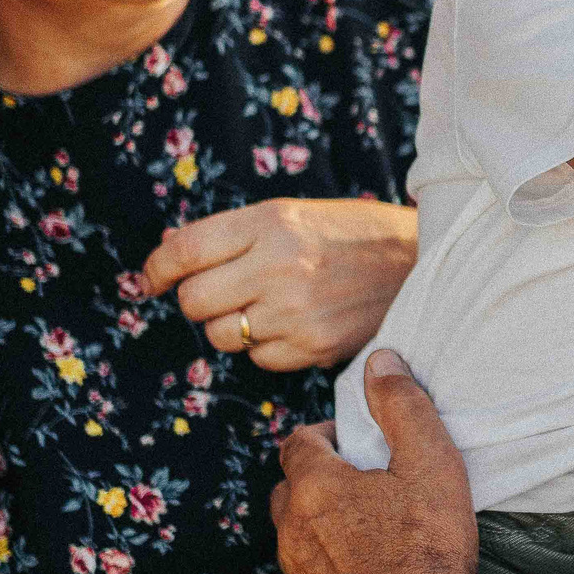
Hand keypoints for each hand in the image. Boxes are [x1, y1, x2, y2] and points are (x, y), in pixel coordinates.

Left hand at [141, 199, 415, 369]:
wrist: (421, 261)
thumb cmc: (350, 233)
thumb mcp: (290, 214)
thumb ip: (232, 235)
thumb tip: (165, 254)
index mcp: (270, 224)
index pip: (185, 251)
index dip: (157, 268)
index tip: (152, 278)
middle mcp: (280, 267)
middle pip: (195, 301)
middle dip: (198, 299)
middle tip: (220, 292)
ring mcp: (297, 312)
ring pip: (223, 336)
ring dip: (232, 325)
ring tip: (264, 307)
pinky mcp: (315, 347)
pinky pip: (259, 359)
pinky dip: (266, 347)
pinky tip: (293, 325)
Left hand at [272, 350, 481, 573]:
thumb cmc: (431, 549)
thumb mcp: (431, 462)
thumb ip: (402, 405)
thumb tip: (380, 359)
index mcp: (316, 487)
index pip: (297, 444)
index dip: (320, 436)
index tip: (349, 442)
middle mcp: (293, 532)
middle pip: (287, 492)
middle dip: (313, 481)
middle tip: (357, 483)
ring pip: (294, 541)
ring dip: (318, 529)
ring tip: (365, 532)